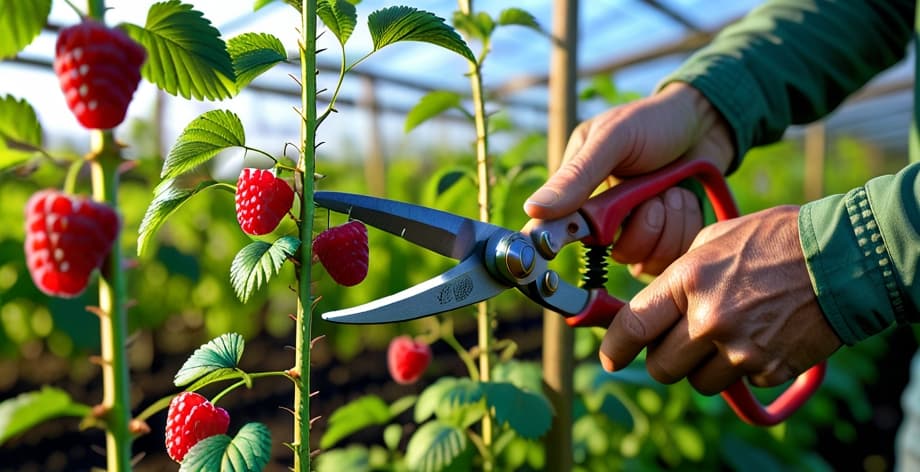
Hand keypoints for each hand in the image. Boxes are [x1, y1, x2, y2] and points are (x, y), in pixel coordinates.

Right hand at [524, 82, 734, 275]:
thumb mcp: (611, 139)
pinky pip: (673, 257)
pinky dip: (685, 227)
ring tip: (673, 192)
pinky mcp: (665, 242)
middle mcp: (604, 221)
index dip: (563, 244)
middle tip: (655, 194)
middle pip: (613, 253)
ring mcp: (636, 233)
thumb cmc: (652, 123)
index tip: (584, 237)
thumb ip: (576, 176)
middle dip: (643, 224)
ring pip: (645, 258)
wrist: (703, 123)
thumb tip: (533, 209)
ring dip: (670, 221)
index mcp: (578, 195)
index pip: (556, 232)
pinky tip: (684, 201)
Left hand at [599, 205, 841, 394]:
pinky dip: (742, 369)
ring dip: (703, 367)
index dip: (614, 348)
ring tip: (726, 336)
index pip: (633, 326)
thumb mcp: (714, 240)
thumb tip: (654, 300)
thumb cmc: (775, 239)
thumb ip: (680, 273)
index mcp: (688, 281)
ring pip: (698, 382)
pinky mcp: (768, 369)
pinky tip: (758, 338)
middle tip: (676, 344)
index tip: (610, 358)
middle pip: (660, 367)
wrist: (841, 258)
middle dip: (663, 359)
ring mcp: (739, 349)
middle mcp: (708, 320)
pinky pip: (738, 382)